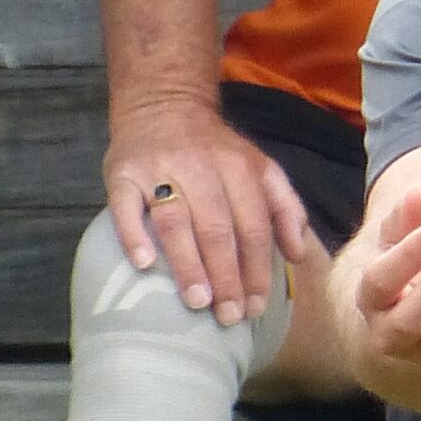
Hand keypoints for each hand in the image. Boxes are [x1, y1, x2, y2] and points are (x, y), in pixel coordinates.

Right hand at [104, 102, 312, 322]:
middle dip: (227, 277)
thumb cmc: (215, 150)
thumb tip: (297, 254)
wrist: (162, 104)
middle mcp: (201, 168)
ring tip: (198, 302)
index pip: (253, 226)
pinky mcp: (123, 172)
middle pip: (217, 229)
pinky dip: (134, 235)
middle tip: (229, 316)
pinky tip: (144, 264)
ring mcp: (159, 170)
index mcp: (239, 169)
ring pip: (176, 221)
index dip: (257, 269)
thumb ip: (285, 207)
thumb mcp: (260, 167)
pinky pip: (125, 206)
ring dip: (188, 265)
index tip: (257, 307)